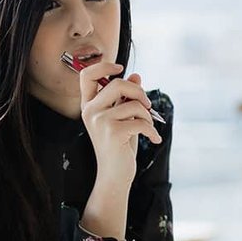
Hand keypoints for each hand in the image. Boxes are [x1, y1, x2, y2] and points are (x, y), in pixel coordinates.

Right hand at [78, 62, 160, 178]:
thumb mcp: (122, 118)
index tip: (121, 68)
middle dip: (139, 92)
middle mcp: (90, 111)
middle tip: (147, 106)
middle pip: (117, 83)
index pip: (87, 75)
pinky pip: (141, 121)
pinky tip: (153, 139)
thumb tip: (136, 76)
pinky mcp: (113, 132)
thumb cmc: (118, 145)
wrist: (114, 174)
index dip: (104, 66)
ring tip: (148, 127)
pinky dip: (152, 130)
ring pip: (134, 104)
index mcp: (89, 105)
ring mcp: (100, 121)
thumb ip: (125, 97)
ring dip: (147, 115)